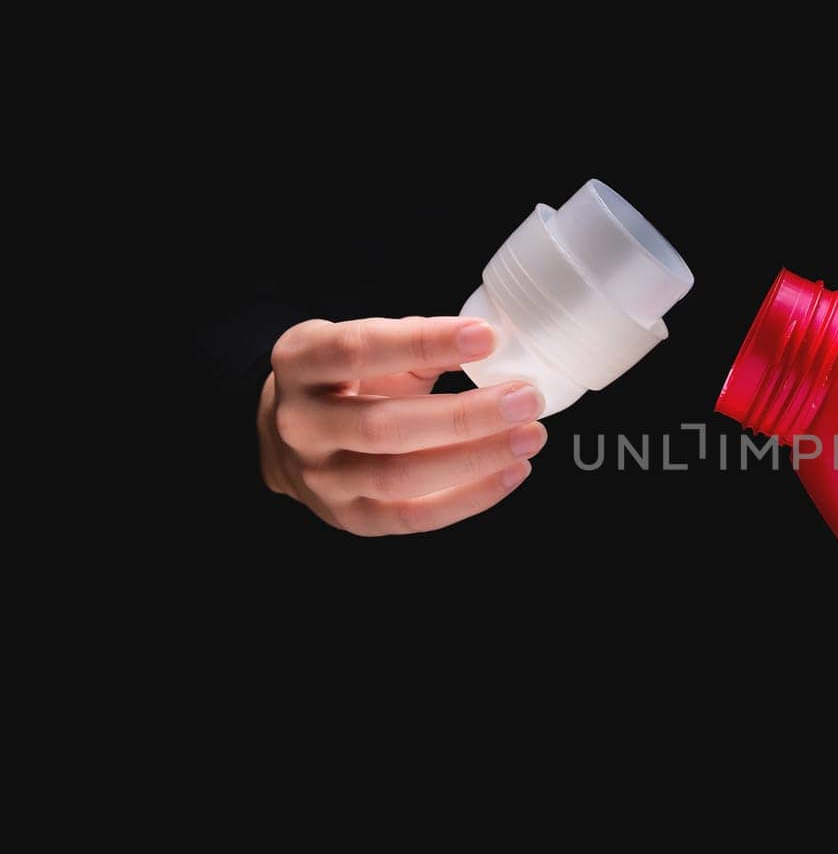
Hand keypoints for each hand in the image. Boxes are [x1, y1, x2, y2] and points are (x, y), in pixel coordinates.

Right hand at [258, 316, 545, 535]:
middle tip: (524, 398)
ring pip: (401, 478)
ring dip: (476, 459)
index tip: (485, 337)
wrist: (291, 438)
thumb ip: (418, 342)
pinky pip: (415, 515)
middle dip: (465, 415)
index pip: (360, 350)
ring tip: (529, 436)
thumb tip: (487, 341)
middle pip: (385, 427)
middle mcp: (302, 424)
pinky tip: (512, 471)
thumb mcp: (367, 346)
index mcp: (301, 363)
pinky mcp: (351, 516)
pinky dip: (471, 497)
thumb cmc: (347, 381)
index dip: (425, 342)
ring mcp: (322, 478)